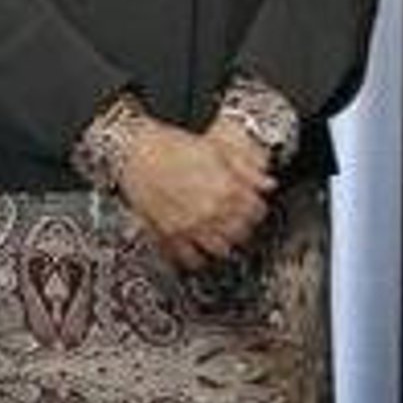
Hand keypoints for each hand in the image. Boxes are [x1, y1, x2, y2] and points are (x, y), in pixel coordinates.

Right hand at [119, 119, 275, 269]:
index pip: (257, 211)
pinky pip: (189, 258)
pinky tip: (199, 250)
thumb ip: (246, 168)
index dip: (257, 208)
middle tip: (239, 221)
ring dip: (225, 243)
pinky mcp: (168, 235)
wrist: (135, 149)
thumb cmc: (170, 144)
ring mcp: (189, 226)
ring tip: (222, 235)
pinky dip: (196, 258)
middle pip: (242, 233)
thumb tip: (267, 182)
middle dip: (243, 226)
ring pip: (220, 249)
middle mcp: (210, 211)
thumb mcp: (216, 148)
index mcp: (226, 188)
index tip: (254, 206)